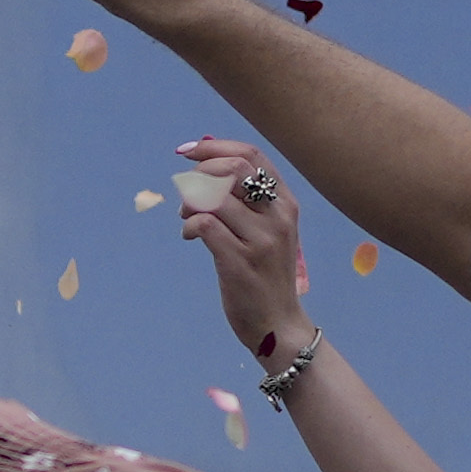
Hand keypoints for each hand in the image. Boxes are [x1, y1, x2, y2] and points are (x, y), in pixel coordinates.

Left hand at [165, 141, 311, 358]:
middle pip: (233, 168)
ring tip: (187, 218)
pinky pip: (204, 224)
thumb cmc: (266, 275)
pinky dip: (189, 225)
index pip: (252, 155)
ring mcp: (261, 240)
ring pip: (215, 196)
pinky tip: (190, 237)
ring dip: (189, 202)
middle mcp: (277, 217)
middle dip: (199, 172)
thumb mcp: (269, 231)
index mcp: (286, 204)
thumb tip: (205, 168)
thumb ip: (247, 202)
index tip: (187, 152)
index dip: (214, 147)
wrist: (278, 324)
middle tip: (185, 191)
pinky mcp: (240, 262)